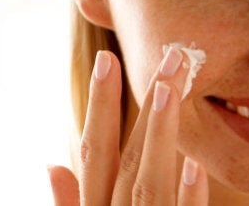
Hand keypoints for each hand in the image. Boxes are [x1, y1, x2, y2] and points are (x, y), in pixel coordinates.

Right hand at [48, 48, 208, 204]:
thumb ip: (70, 202)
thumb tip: (52, 166)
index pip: (94, 151)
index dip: (100, 105)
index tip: (106, 58)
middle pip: (130, 159)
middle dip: (148, 107)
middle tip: (173, 57)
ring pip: (149, 185)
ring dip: (159, 138)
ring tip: (170, 91)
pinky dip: (188, 199)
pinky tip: (195, 166)